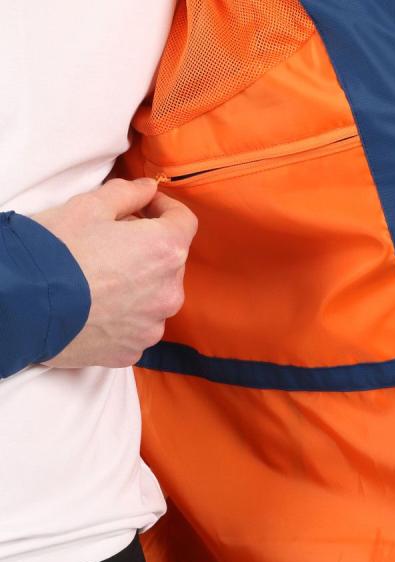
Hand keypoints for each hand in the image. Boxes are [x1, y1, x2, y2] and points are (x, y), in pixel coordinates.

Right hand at [33, 178, 197, 367]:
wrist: (22, 304)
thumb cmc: (55, 250)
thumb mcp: (88, 207)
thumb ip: (127, 195)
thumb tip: (148, 189)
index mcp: (165, 251)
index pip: (184, 222)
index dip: (165, 208)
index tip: (145, 206)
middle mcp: (169, 292)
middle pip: (170, 263)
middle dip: (148, 249)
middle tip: (113, 242)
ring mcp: (151, 326)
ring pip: (155, 299)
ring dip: (138, 286)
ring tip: (101, 279)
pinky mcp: (131, 351)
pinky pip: (136, 328)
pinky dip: (123, 317)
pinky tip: (95, 308)